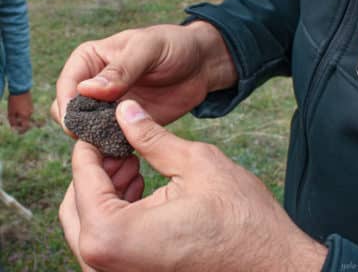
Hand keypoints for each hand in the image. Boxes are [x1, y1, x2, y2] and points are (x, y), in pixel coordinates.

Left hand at [8, 91, 33, 133]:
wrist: (20, 90)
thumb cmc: (14, 101)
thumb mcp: (11, 112)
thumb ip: (12, 121)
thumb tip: (14, 127)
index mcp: (25, 116)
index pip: (25, 127)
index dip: (22, 131)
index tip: (18, 133)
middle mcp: (30, 113)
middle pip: (26, 122)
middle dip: (20, 123)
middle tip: (13, 122)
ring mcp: (31, 109)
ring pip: (26, 116)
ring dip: (21, 117)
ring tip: (14, 112)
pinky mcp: (30, 104)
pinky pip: (27, 111)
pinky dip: (22, 112)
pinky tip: (17, 107)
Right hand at [52, 22, 236, 130]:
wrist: (201, 66)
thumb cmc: (174, 46)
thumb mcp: (148, 49)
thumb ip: (121, 69)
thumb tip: (85, 89)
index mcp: (91, 60)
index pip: (67, 84)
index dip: (67, 104)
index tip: (76, 122)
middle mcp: (96, 85)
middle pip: (70, 111)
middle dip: (78, 126)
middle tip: (96, 137)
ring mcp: (110, 106)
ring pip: (88, 129)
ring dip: (94, 139)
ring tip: (111, 146)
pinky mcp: (128, 124)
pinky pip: (111, 140)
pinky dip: (113, 147)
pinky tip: (124, 151)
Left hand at [59, 100, 326, 271]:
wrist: (272, 264)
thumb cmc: (241, 219)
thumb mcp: (195, 164)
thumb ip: (151, 136)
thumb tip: (124, 111)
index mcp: (114, 234)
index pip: (82, 177)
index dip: (92, 144)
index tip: (104, 126)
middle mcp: (104, 264)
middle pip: (76, 205)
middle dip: (97, 169)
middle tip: (123, 146)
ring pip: (89, 223)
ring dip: (106, 190)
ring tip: (134, 164)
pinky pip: (108, 242)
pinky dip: (116, 211)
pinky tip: (141, 188)